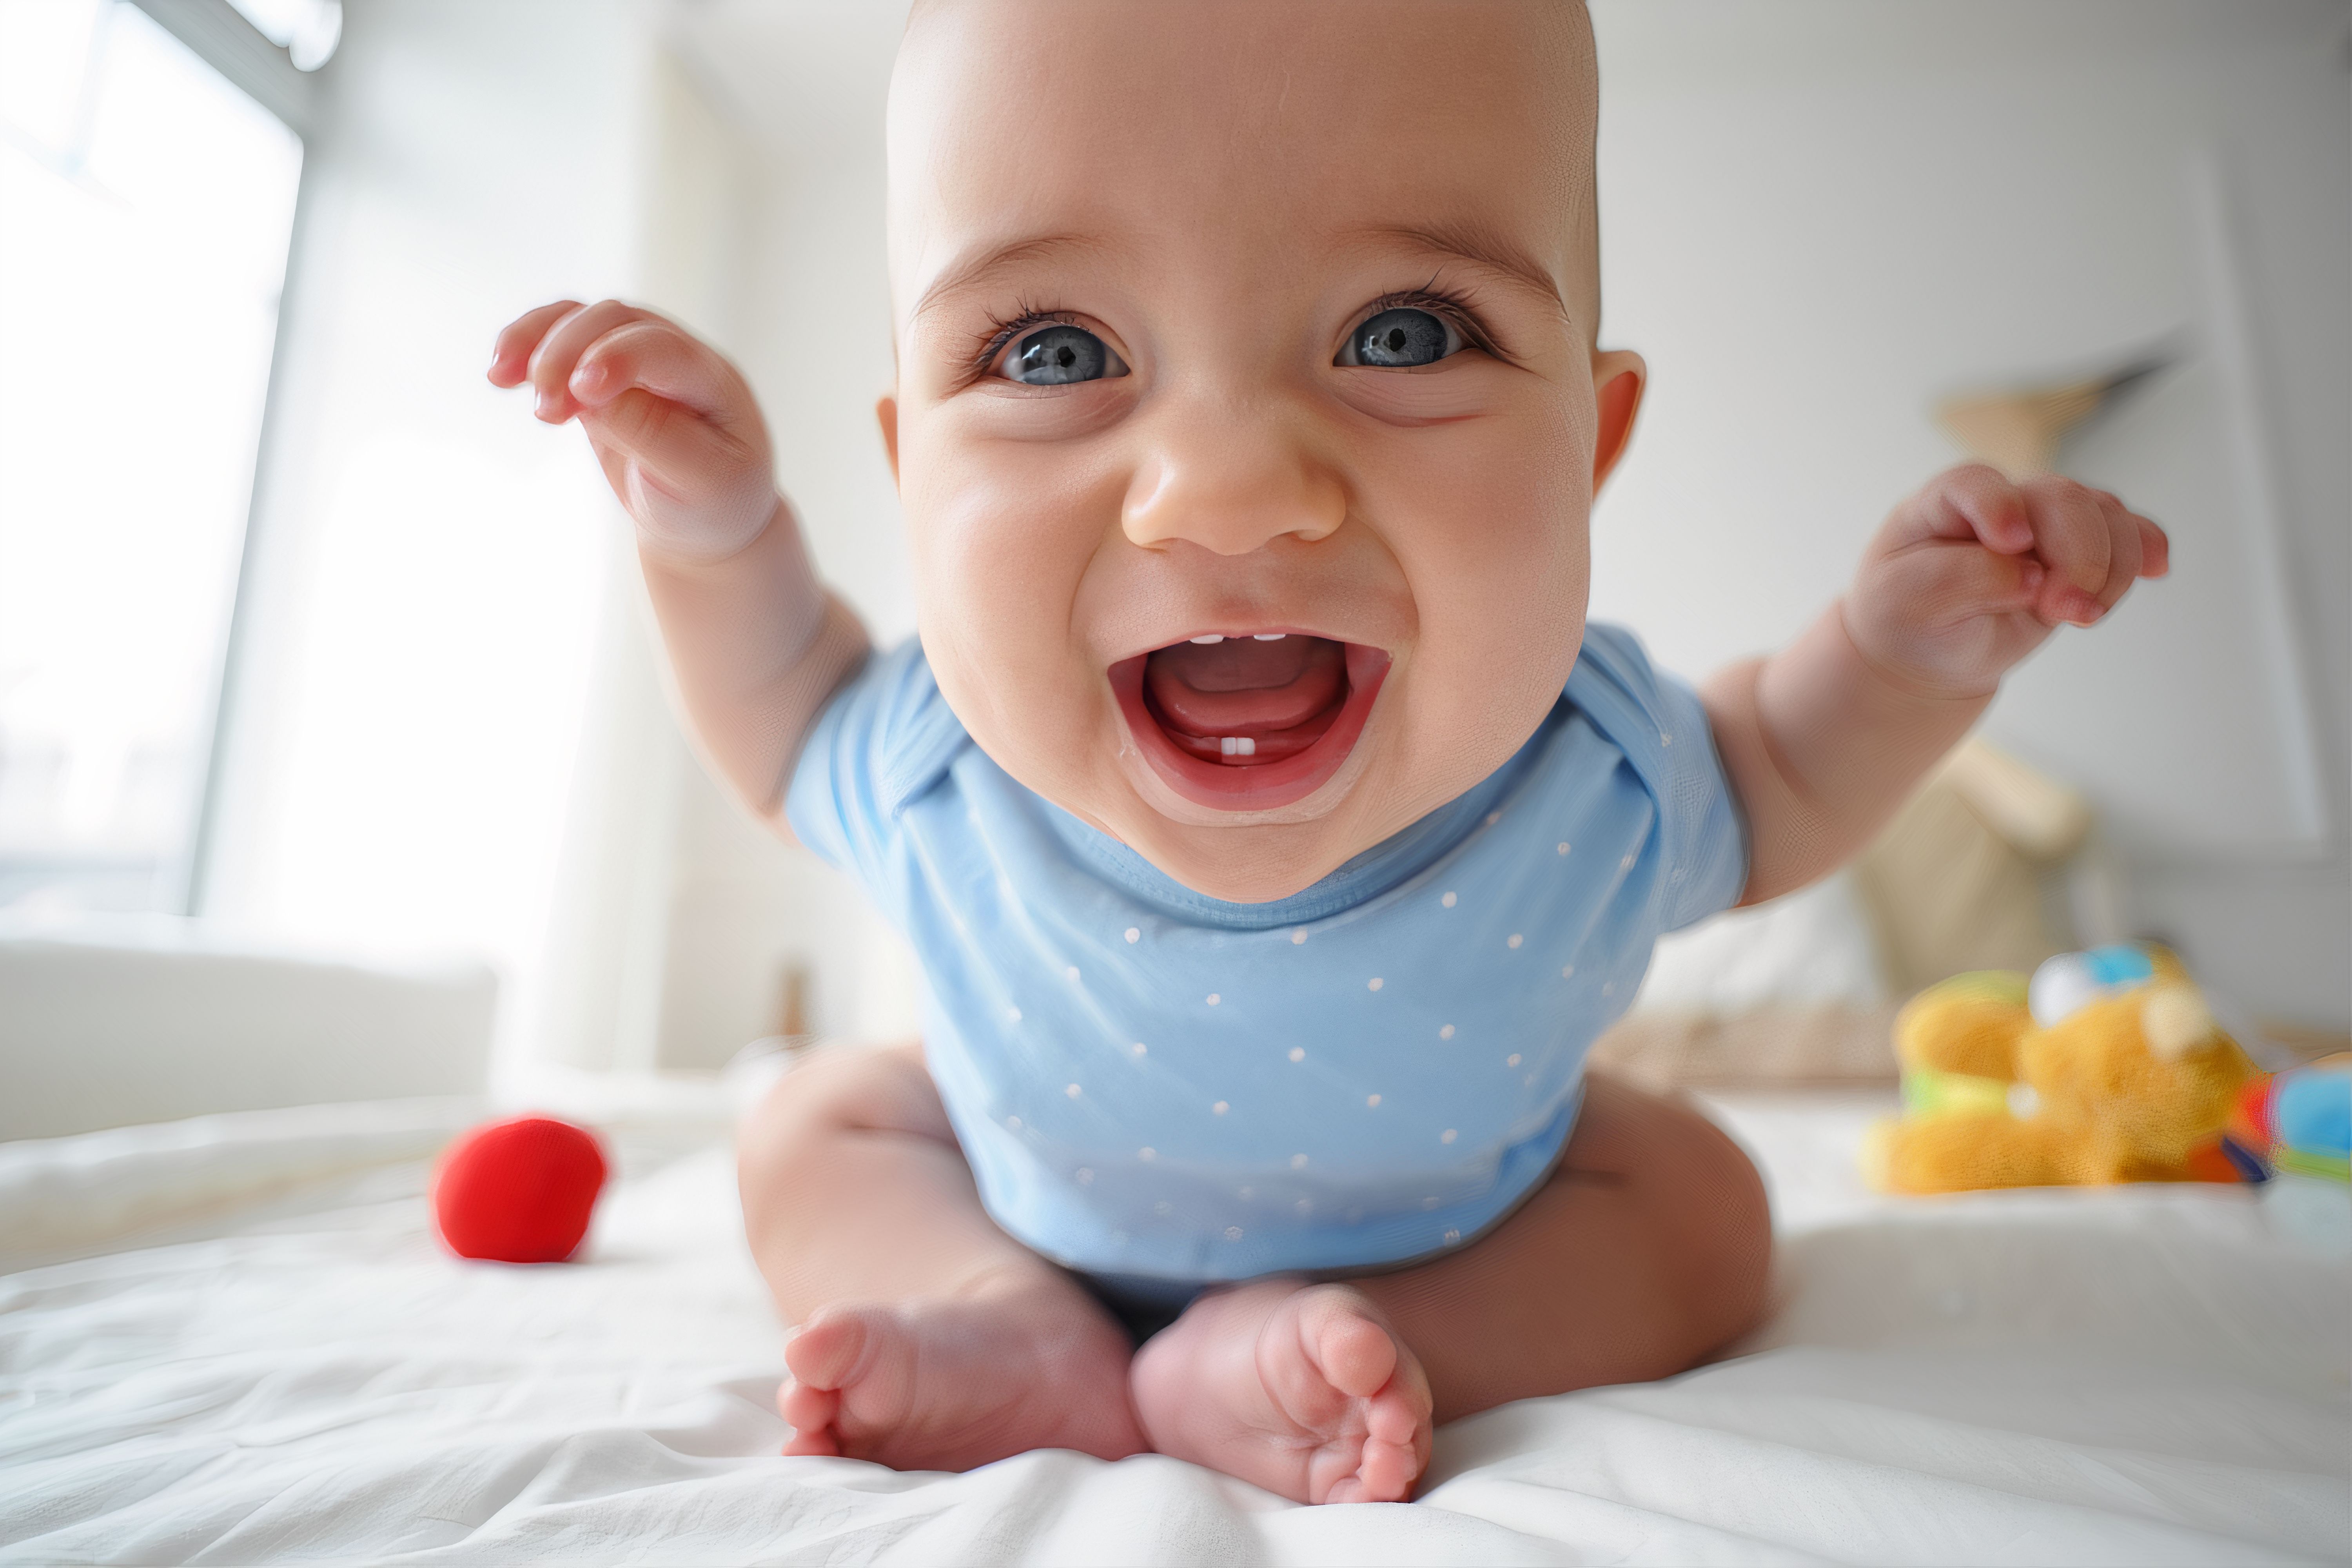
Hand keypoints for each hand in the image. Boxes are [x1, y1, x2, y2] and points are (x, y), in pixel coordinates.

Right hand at [489, 300, 779, 560]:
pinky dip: (528, 346)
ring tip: (500, 378)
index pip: (662, 348)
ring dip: (536, 341)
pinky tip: (501, 374)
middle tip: (544, 412)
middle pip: (613, 323)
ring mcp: (636, 357)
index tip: (580, 391)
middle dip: (567, 354)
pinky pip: (560, 339)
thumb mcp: (699, 481)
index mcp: (713, 381)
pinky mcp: (602, 372)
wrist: (704, 518)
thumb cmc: (709, 502)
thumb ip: (651, 435)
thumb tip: (590, 396)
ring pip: (581, 320)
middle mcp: (676, 357)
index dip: (617, 358)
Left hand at [1844, 463, 2167, 698]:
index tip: (2012, 544)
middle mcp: (2004, 502)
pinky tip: (2156, 570)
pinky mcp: (2080, 551)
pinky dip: (2144, 551)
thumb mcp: (1908, 601)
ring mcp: (2048, 524)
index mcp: (1945, 503)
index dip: (2000, 506)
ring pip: (2103, 514)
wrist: (1928, 649)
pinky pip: (2128, 534)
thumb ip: (1961, 580)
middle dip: (2075, 555)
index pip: (1975, 484)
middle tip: (2061, 611)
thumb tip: (2030, 574)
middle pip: (2059, 498)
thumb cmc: (1908, 616)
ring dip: (2109, 566)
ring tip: (2082, 616)